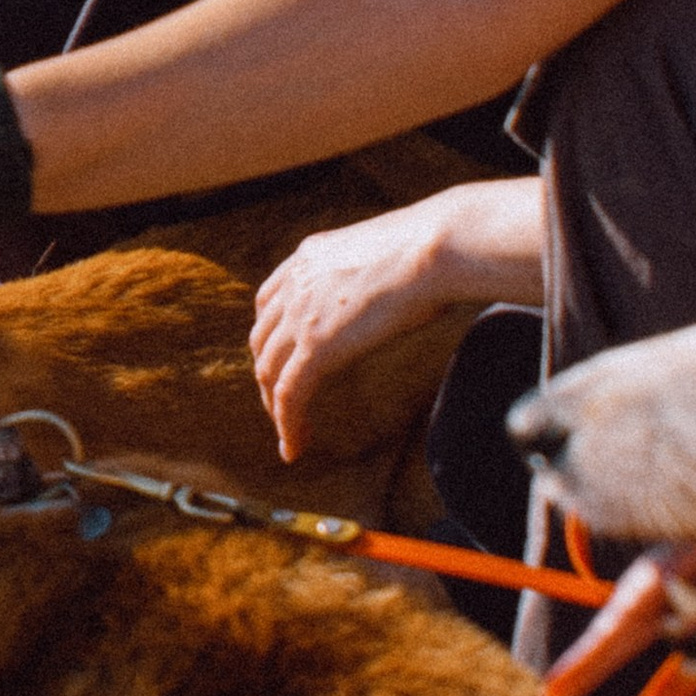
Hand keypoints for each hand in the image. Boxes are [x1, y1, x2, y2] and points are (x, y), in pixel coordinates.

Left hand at [249, 179, 543, 463]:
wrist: (433, 248)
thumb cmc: (431, 249)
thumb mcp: (385, 254)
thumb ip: (375, 271)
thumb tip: (406, 280)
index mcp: (309, 257)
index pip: (269, 302)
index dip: (272, 337)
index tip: (285, 362)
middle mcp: (295, 283)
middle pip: (263, 340)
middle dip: (270, 375)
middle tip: (287, 406)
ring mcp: (300, 314)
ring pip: (270, 371)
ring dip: (276, 407)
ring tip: (291, 435)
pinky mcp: (316, 346)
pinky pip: (289, 394)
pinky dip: (287, 424)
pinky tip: (295, 447)